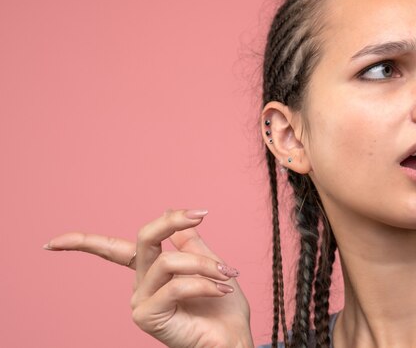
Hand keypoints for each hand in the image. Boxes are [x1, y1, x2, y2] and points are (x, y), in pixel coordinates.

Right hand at [45, 209, 252, 347]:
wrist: (233, 339)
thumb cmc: (222, 308)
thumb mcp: (209, 263)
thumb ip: (189, 241)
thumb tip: (170, 210)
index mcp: (149, 271)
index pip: (112, 251)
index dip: (81, 243)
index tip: (51, 243)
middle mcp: (140, 285)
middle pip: (143, 239)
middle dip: (170, 221)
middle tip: (200, 215)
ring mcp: (141, 301)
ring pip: (167, 262)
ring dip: (204, 264)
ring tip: (226, 274)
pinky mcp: (148, 317)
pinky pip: (175, 286)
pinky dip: (203, 283)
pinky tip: (221, 288)